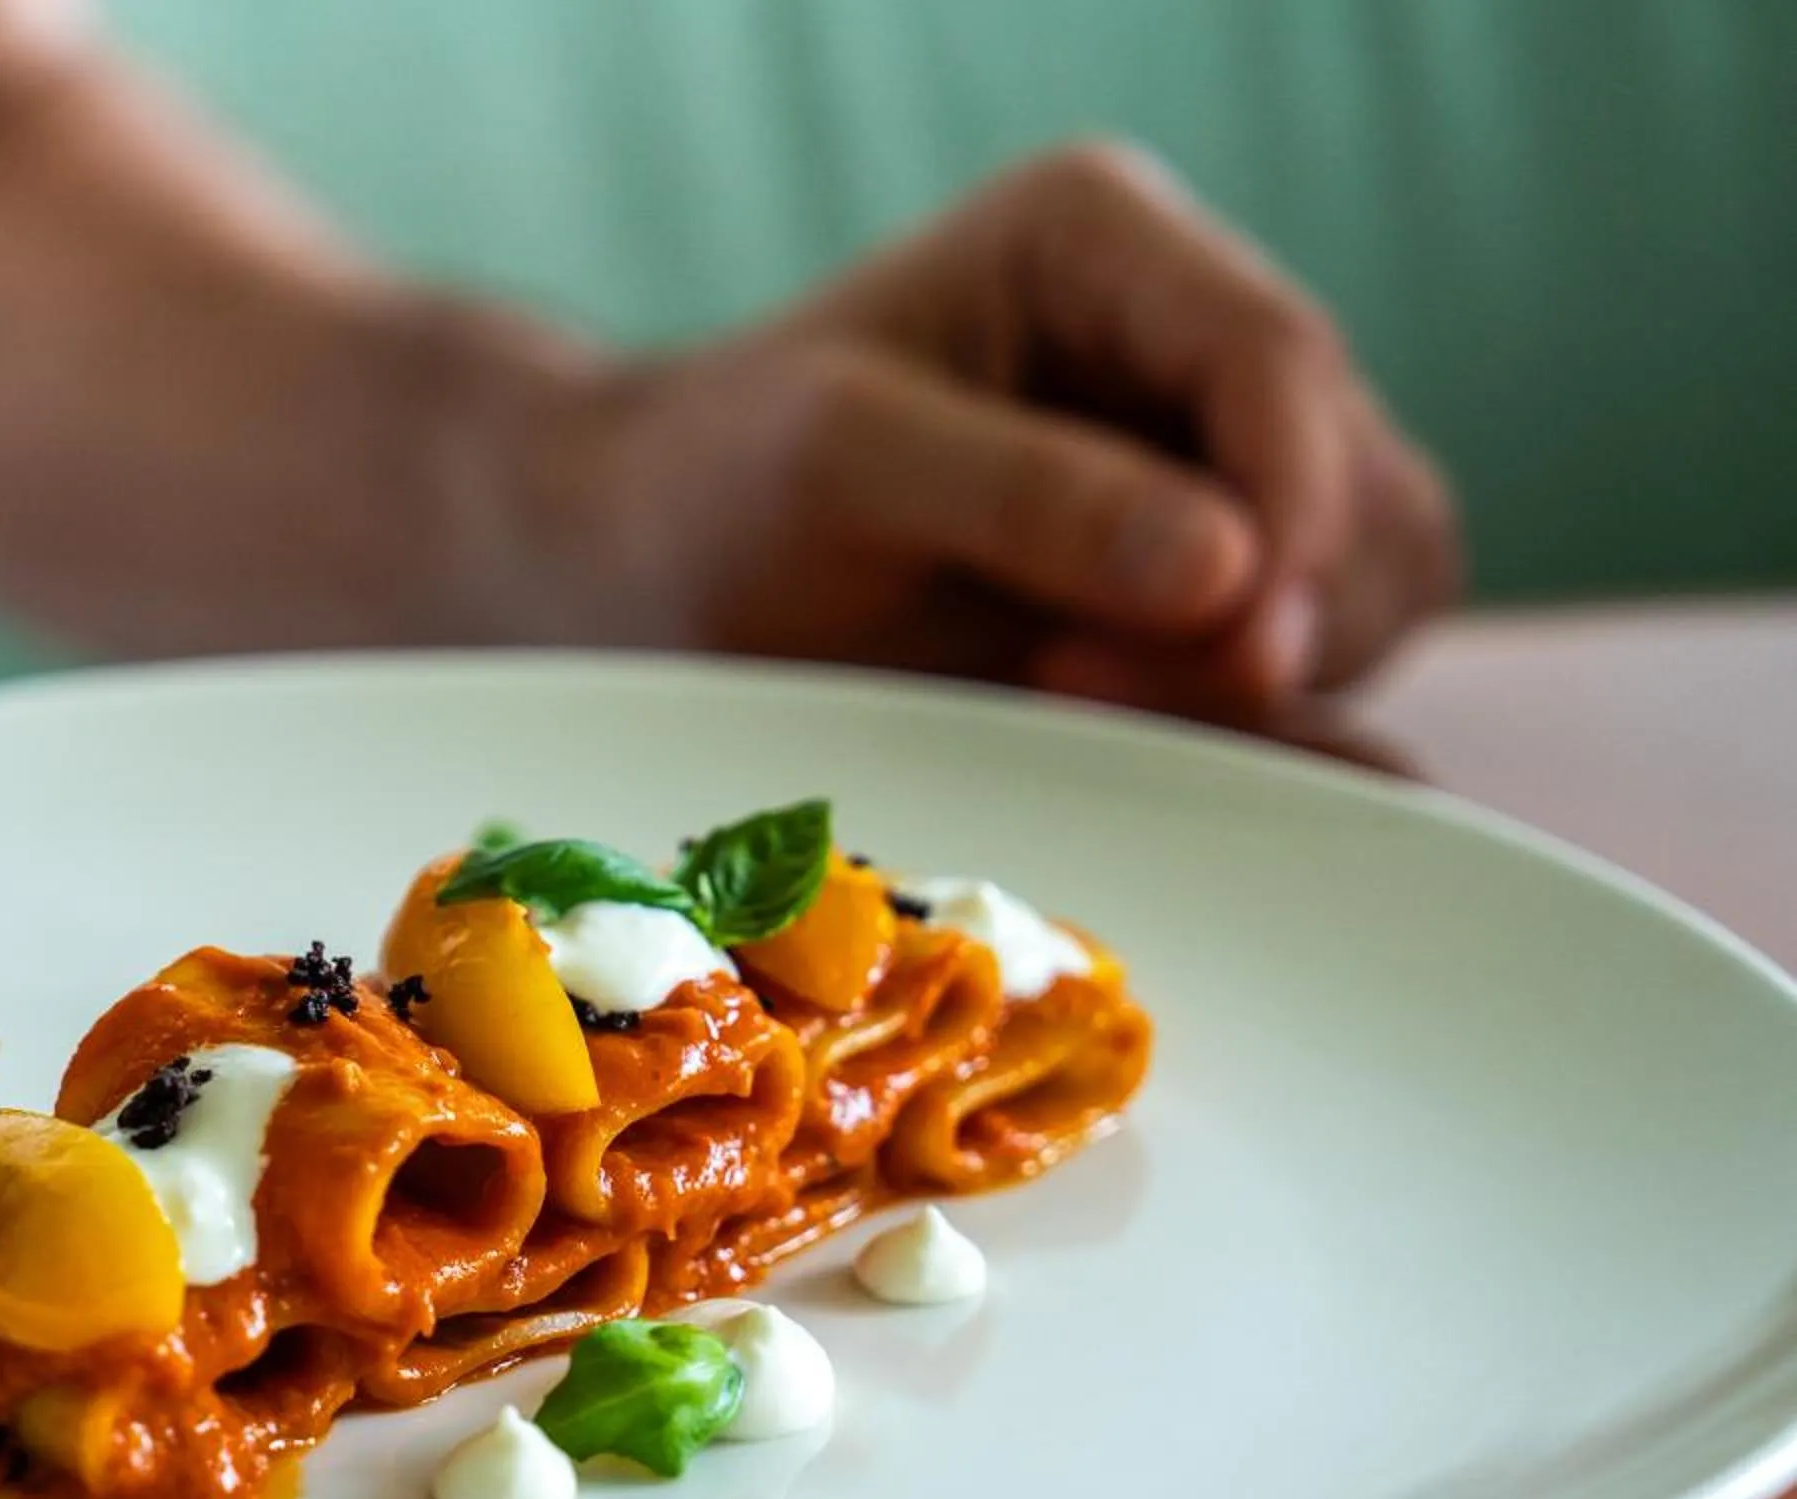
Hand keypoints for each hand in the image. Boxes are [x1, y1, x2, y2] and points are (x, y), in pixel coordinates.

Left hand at [566, 141, 1457, 716]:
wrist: (648, 583)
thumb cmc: (718, 489)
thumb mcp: (845, 465)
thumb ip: (1035, 504)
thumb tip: (1236, 576)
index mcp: (1106, 242)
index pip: (1278, 360)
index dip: (1292, 509)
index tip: (1240, 641)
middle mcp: (1185, 342)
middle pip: (1360, 488)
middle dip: (1270, 612)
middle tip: (1074, 685)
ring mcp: (1210, 473)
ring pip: (1367, 588)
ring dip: (1260, 679)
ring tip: (1057, 697)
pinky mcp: (1199, 597)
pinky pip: (1310, 673)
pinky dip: (1248, 726)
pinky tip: (1114, 740)